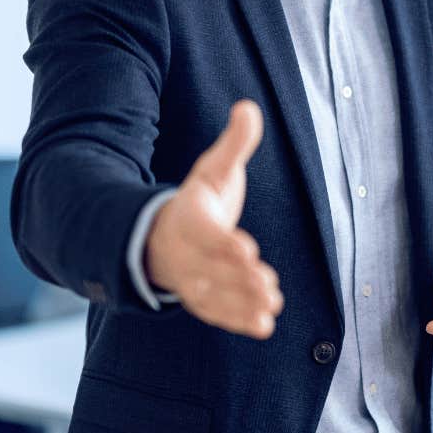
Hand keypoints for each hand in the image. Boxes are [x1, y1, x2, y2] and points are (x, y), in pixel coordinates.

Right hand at [146, 100, 283, 338]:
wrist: (162, 236)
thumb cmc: (196, 201)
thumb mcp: (213, 169)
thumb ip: (234, 144)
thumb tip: (249, 106)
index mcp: (188, 217)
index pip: (205, 233)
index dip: (224, 243)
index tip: (247, 249)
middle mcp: (186, 252)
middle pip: (210, 268)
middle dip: (238, 279)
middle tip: (268, 285)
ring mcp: (190, 279)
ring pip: (212, 295)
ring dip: (240, 304)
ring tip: (270, 308)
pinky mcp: (200, 298)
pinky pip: (215, 313)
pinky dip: (237, 321)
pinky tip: (264, 326)